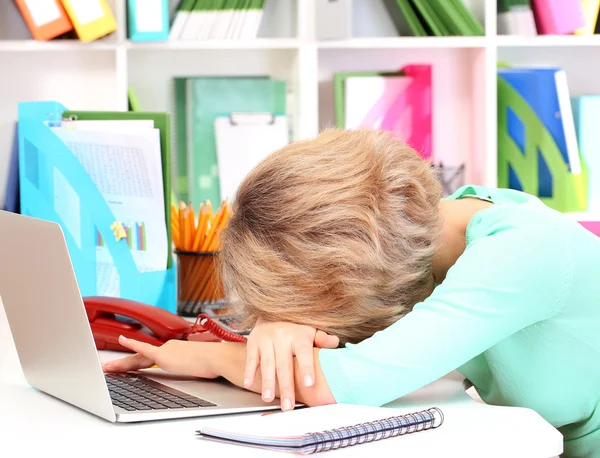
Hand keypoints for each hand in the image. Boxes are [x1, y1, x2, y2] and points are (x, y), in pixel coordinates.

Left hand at [102, 335, 217, 378]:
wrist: (217, 358)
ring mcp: (165, 351)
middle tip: (109, 368)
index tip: (129, 366)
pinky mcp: (163, 355)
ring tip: (107, 368)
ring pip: (137, 358)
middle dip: (123, 364)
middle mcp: (168, 349)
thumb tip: (197, 372)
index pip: (151, 358)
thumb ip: (192, 368)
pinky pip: (142, 350)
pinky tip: (121, 342)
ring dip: (121, 363)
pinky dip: (131, 344)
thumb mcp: (199, 367)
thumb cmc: (213, 363)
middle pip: (140, 358)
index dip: (137, 362)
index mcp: (175, 352)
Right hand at [243, 320, 338, 410]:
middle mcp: (281, 336)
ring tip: (268, 398)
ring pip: (267, 364)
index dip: (306, 368)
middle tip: (288, 405)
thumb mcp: (310, 329)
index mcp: (298, 335)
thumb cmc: (294, 326)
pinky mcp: (253, 342)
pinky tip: (248, 383)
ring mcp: (266, 339)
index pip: (304, 353)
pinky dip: (249, 372)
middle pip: (284, 365)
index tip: (309, 383)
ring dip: (267, 382)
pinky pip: (251, 359)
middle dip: (286, 386)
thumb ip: (321, 338)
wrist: (271, 310)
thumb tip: (335, 342)